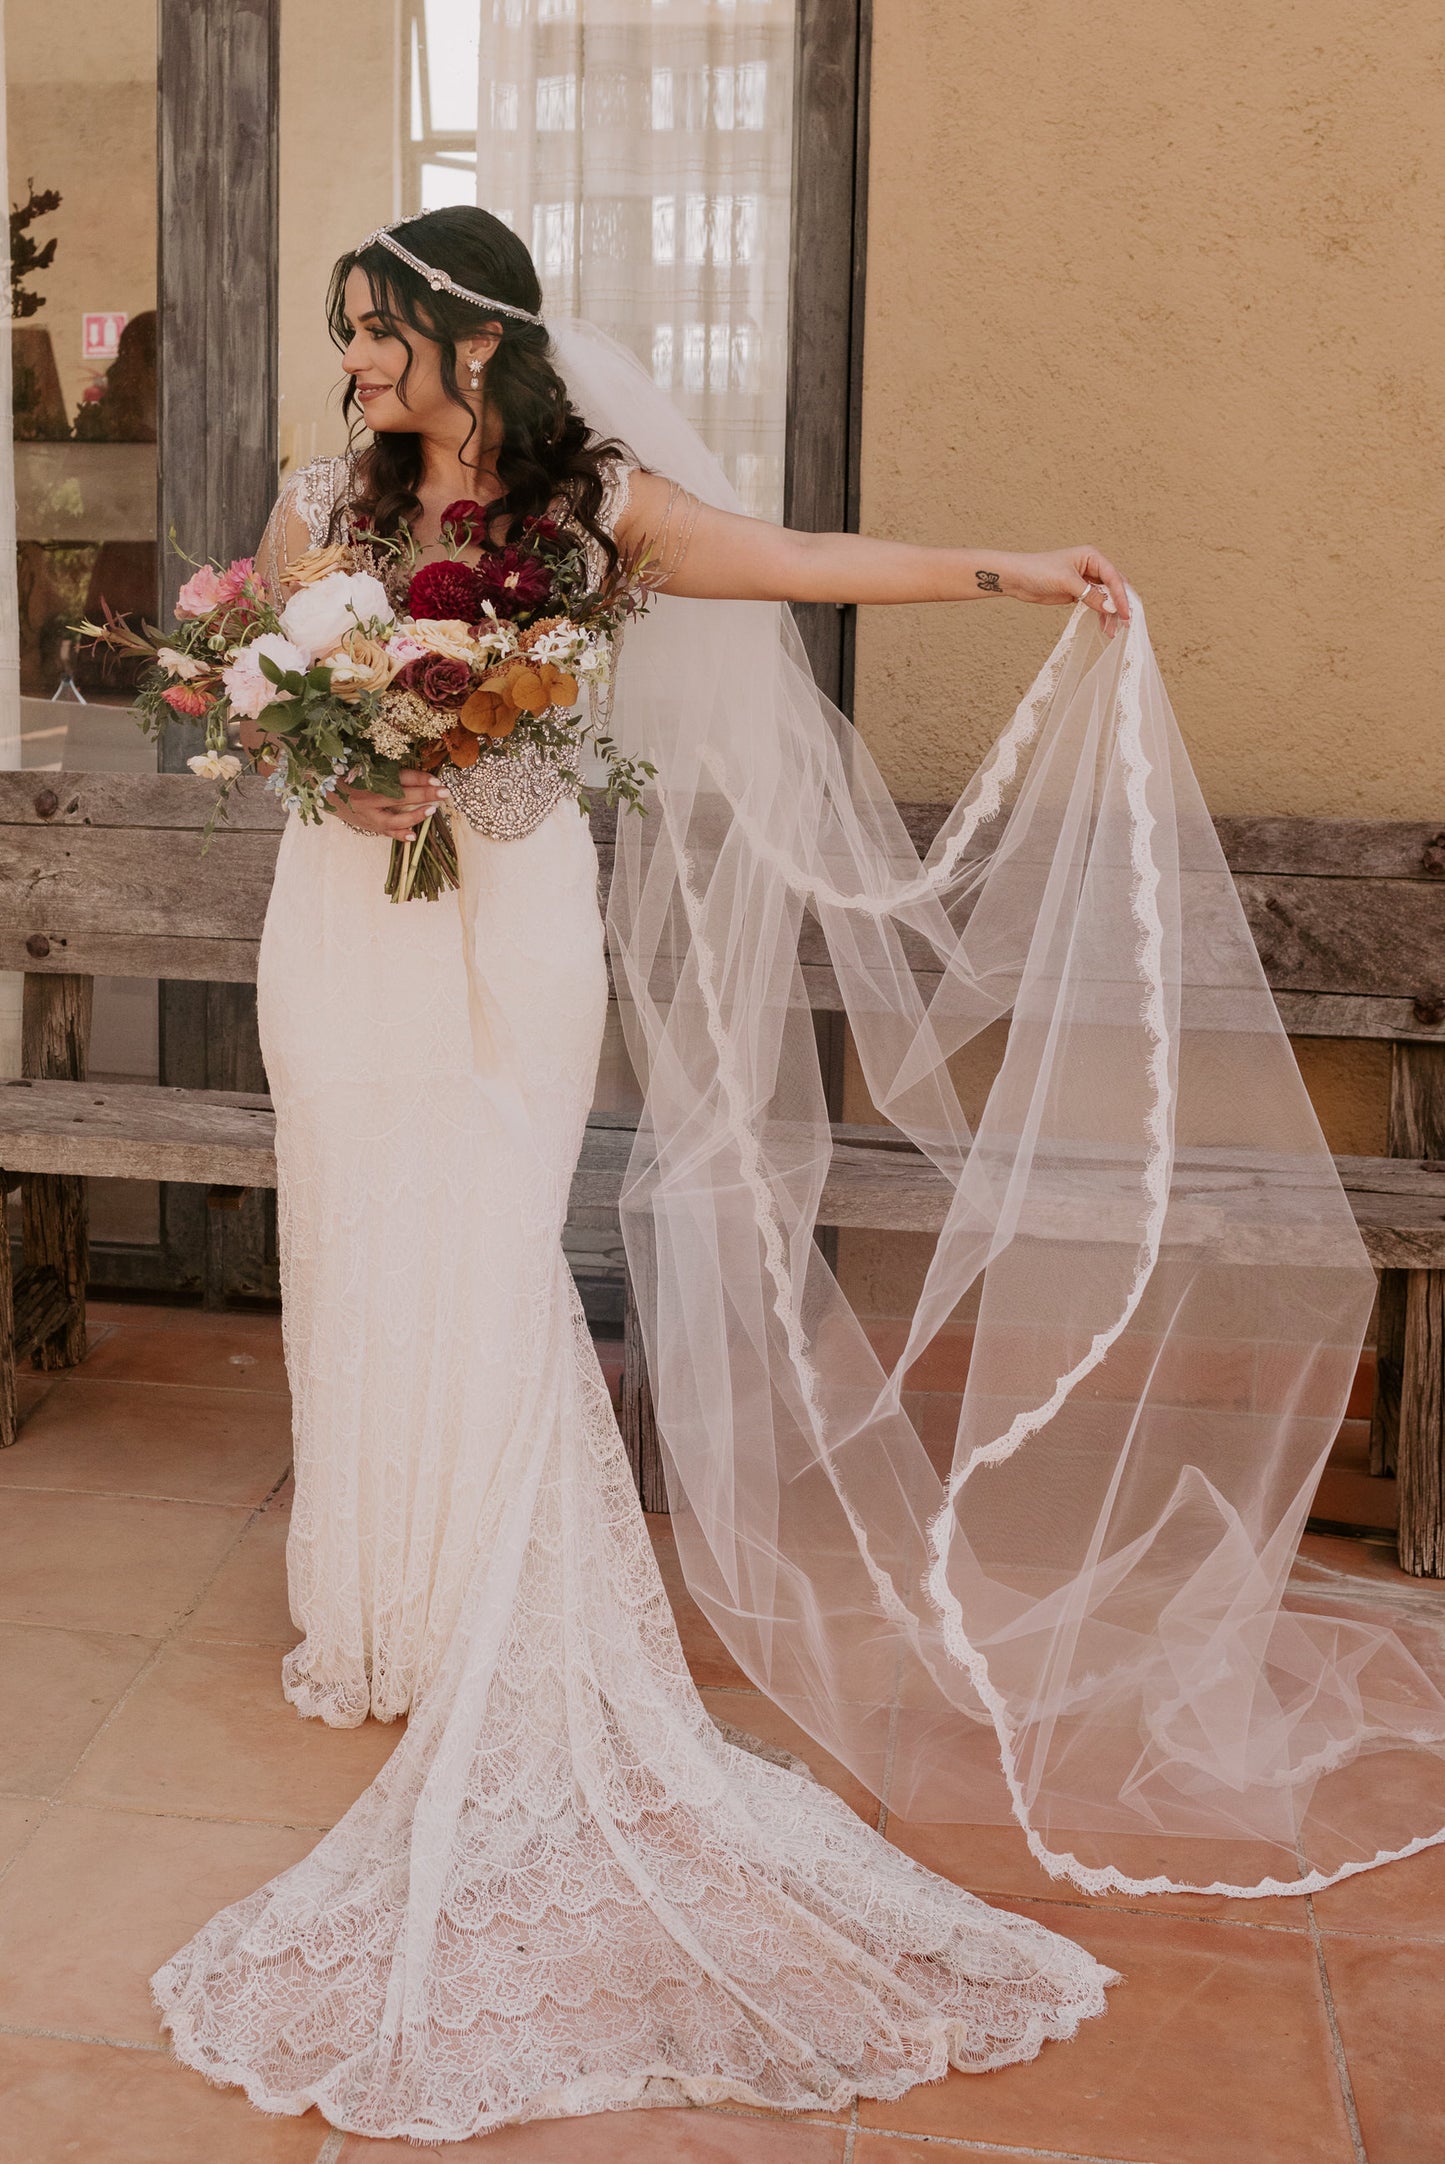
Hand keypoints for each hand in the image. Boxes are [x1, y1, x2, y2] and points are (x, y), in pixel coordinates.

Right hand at [328, 768, 448, 838]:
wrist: (321, 788)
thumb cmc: (349, 772)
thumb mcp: (367, 765)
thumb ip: (389, 769)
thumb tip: (417, 774)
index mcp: (368, 777)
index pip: (400, 777)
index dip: (420, 778)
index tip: (437, 779)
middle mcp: (367, 797)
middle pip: (401, 796)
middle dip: (425, 794)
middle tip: (444, 792)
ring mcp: (366, 814)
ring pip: (394, 819)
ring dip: (415, 816)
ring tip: (432, 810)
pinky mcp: (366, 825)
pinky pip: (385, 832)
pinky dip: (400, 835)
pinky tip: (413, 836)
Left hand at [992, 547, 1130, 633]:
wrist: (1018, 578)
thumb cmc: (1039, 571)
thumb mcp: (1067, 582)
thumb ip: (1090, 594)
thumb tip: (1109, 607)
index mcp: (1092, 556)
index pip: (1113, 577)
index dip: (1120, 596)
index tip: (1125, 613)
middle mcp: (1092, 567)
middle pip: (1113, 587)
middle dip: (1119, 605)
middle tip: (1125, 624)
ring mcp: (1086, 580)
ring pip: (1105, 598)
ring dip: (1110, 613)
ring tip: (1112, 631)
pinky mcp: (1078, 592)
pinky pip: (1095, 604)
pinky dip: (1100, 614)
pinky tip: (1103, 626)